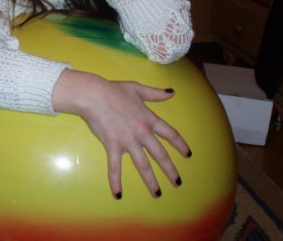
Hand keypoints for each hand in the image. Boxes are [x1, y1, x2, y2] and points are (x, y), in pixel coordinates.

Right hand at [52, 69, 190, 198]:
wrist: (95, 95)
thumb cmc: (114, 90)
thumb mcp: (137, 88)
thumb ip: (155, 93)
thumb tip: (171, 92)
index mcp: (149, 119)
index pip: (170, 134)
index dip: (180, 145)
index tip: (188, 155)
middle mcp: (142, 132)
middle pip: (160, 154)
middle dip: (170, 170)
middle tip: (177, 182)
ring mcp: (128, 141)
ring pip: (143, 164)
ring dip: (151, 181)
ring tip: (157, 194)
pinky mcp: (113, 146)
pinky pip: (115, 167)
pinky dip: (116, 181)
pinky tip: (118, 194)